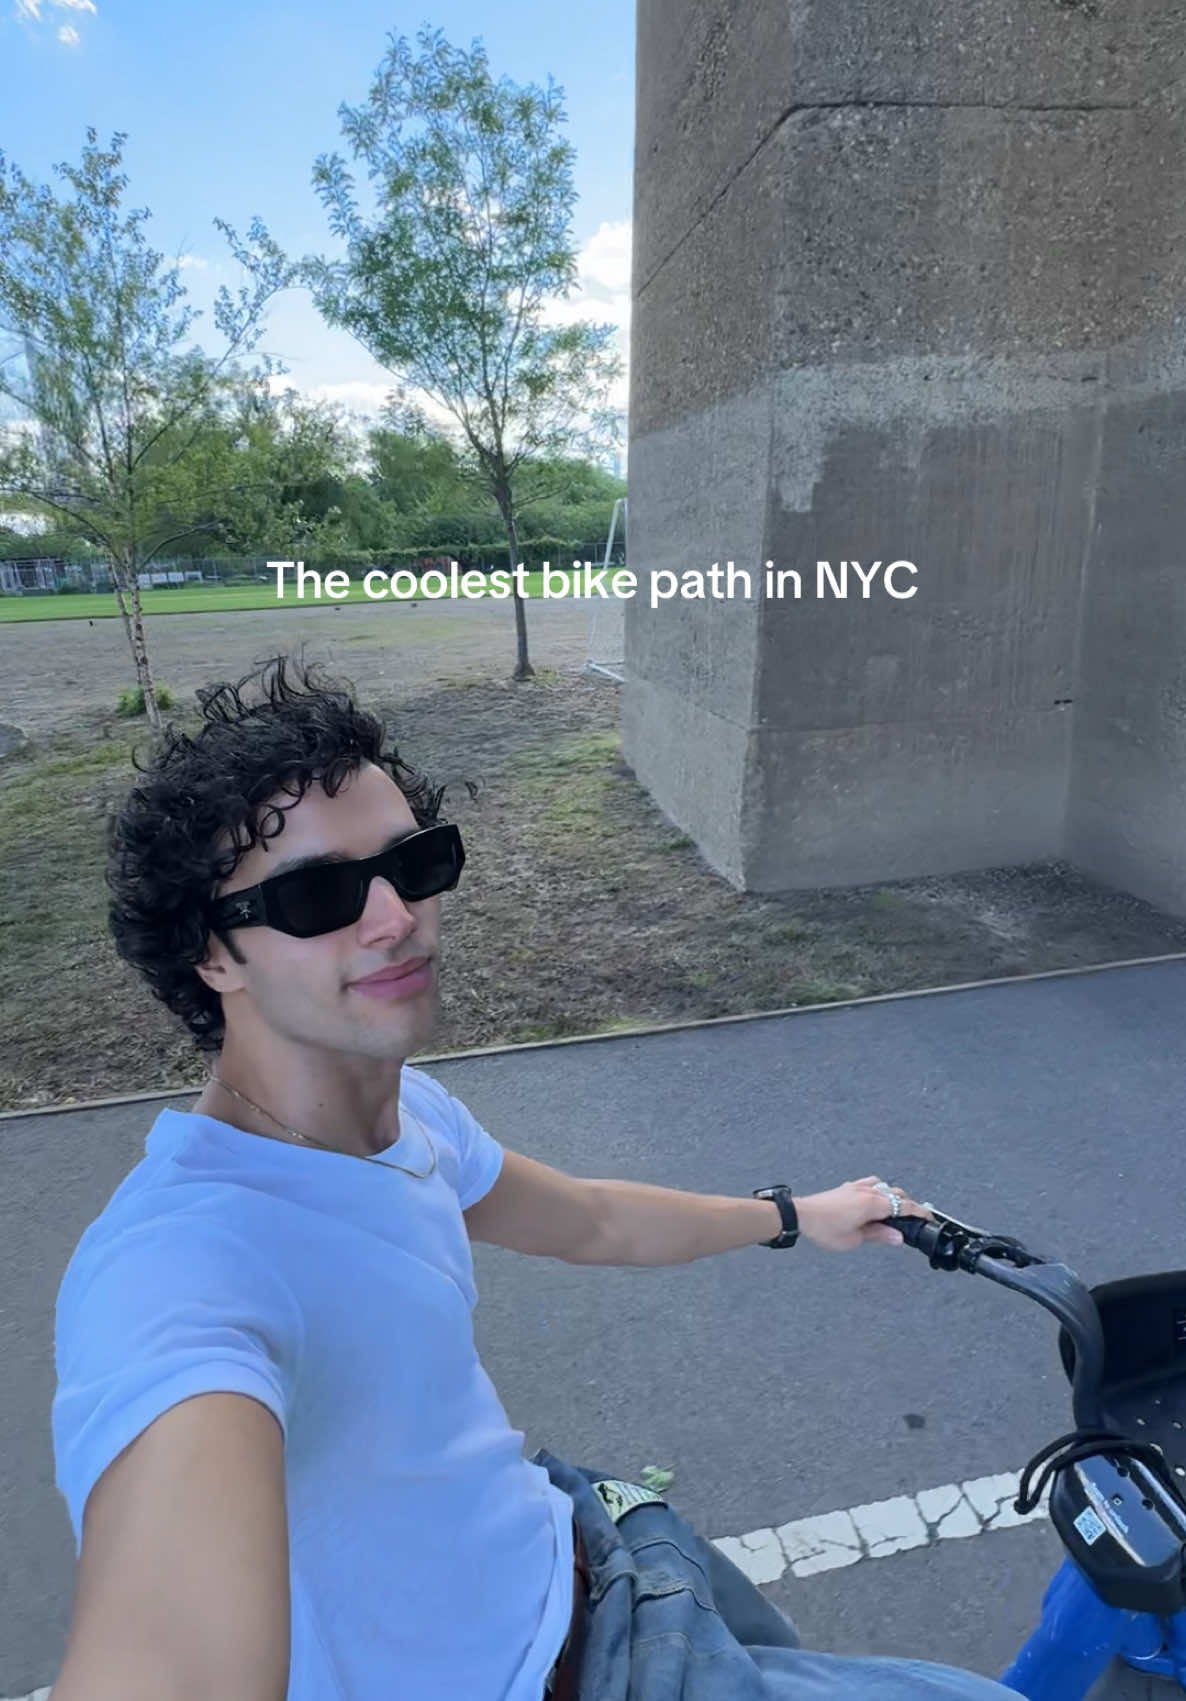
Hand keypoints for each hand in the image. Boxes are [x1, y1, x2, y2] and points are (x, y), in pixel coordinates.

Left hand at [795, 1177, 931, 1251]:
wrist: (802, 1215)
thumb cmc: (825, 1228)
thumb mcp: (855, 1238)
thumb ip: (879, 1235)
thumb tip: (898, 1237)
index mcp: (873, 1204)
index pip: (905, 1206)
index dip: (920, 1212)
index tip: (930, 1217)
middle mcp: (868, 1191)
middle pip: (898, 1194)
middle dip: (909, 1206)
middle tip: (914, 1219)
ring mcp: (857, 1187)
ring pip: (885, 1187)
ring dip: (894, 1197)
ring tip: (896, 1211)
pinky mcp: (847, 1187)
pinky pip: (870, 1183)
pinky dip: (879, 1189)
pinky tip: (876, 1198)